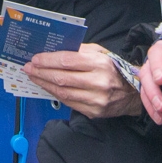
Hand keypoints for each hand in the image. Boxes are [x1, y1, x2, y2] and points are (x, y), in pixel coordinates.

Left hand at [24, 44, 143, 118]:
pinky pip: (68, 102)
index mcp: (100, 63)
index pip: (68, 61)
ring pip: (63, 92)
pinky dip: (54, 94)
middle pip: (62, 78)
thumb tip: (54, 50)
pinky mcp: (94, 112)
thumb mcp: (100, 53)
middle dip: (41, 72)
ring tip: (33, 77)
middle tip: (28, 68)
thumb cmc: (113, 69)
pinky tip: (46, 87)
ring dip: (44, 84)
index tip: (35, 58)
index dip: (48, 60)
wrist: (133, 94)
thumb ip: (79, 50)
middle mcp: (99, 82)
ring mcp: (96, 99)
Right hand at [139, 36, 161, 124]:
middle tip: (161, 84)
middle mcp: (161, 54)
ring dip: (152, 93)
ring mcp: (153, 70)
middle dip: (155, 73)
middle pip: (152, 58)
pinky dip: (150, 107)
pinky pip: (144, 95)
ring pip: (145, 77)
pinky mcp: (150, 85)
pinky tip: (160, 117)